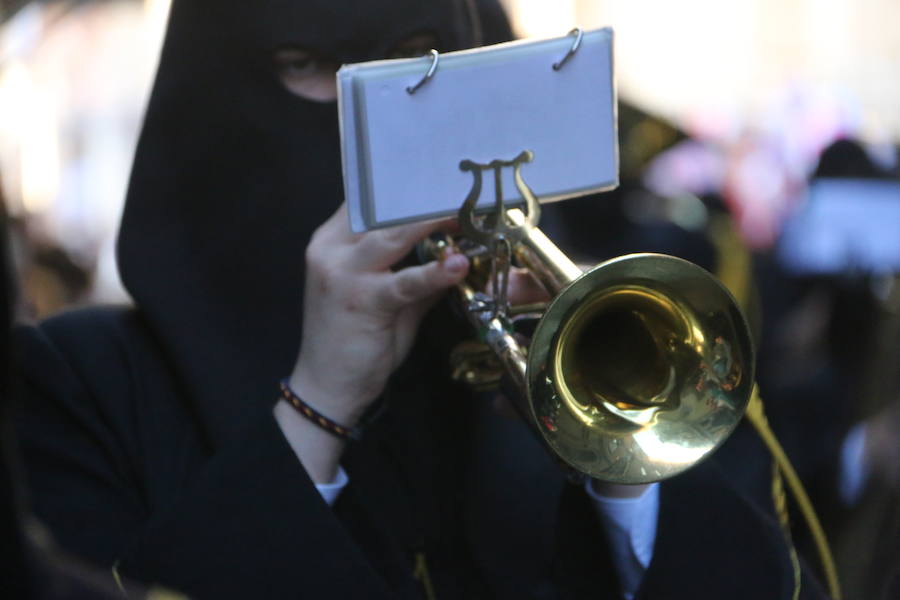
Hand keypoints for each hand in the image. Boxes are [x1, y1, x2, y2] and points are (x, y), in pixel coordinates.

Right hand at [290, 203, 469, 424]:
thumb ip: (414, 269)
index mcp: (332, 241)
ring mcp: (343, 273)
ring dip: (432, 222)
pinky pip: (404, 281)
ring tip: (466, 213)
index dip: (405, 187)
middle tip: (462, 188)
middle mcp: (331, 249)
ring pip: (393, 235)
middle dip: (424, 199)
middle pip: (381, 210)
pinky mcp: (362, 300)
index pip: (368, 200)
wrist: (326, 387)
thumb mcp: (385, 297)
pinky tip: (458, 264)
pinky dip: (434, 272)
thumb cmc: (354, 340)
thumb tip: (455, 250)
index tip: (441, 179)